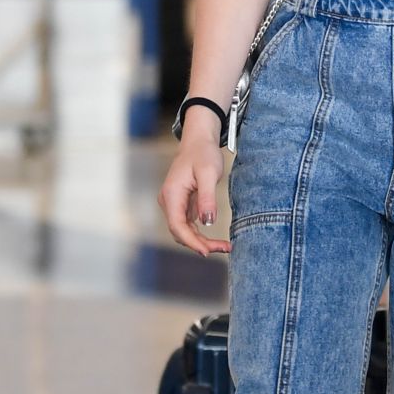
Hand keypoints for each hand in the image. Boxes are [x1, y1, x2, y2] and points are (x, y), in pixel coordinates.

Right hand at [158, 115, 229, 255]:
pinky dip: (201, 234)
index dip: (191, 242)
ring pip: (184, 231)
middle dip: (200, 244)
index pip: (177, 226)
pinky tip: (216, 239)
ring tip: (224, 246)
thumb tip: (207, 222)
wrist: (198, 141)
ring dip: (201, 241)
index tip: (207, 252)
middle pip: (180, 232)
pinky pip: (189, 225)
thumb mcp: (208, 173)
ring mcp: (174, 204)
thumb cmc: (203, 153)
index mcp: (171, 194)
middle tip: (225, 248)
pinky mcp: (182, 205)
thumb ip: (207, 198)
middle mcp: (168, 201)